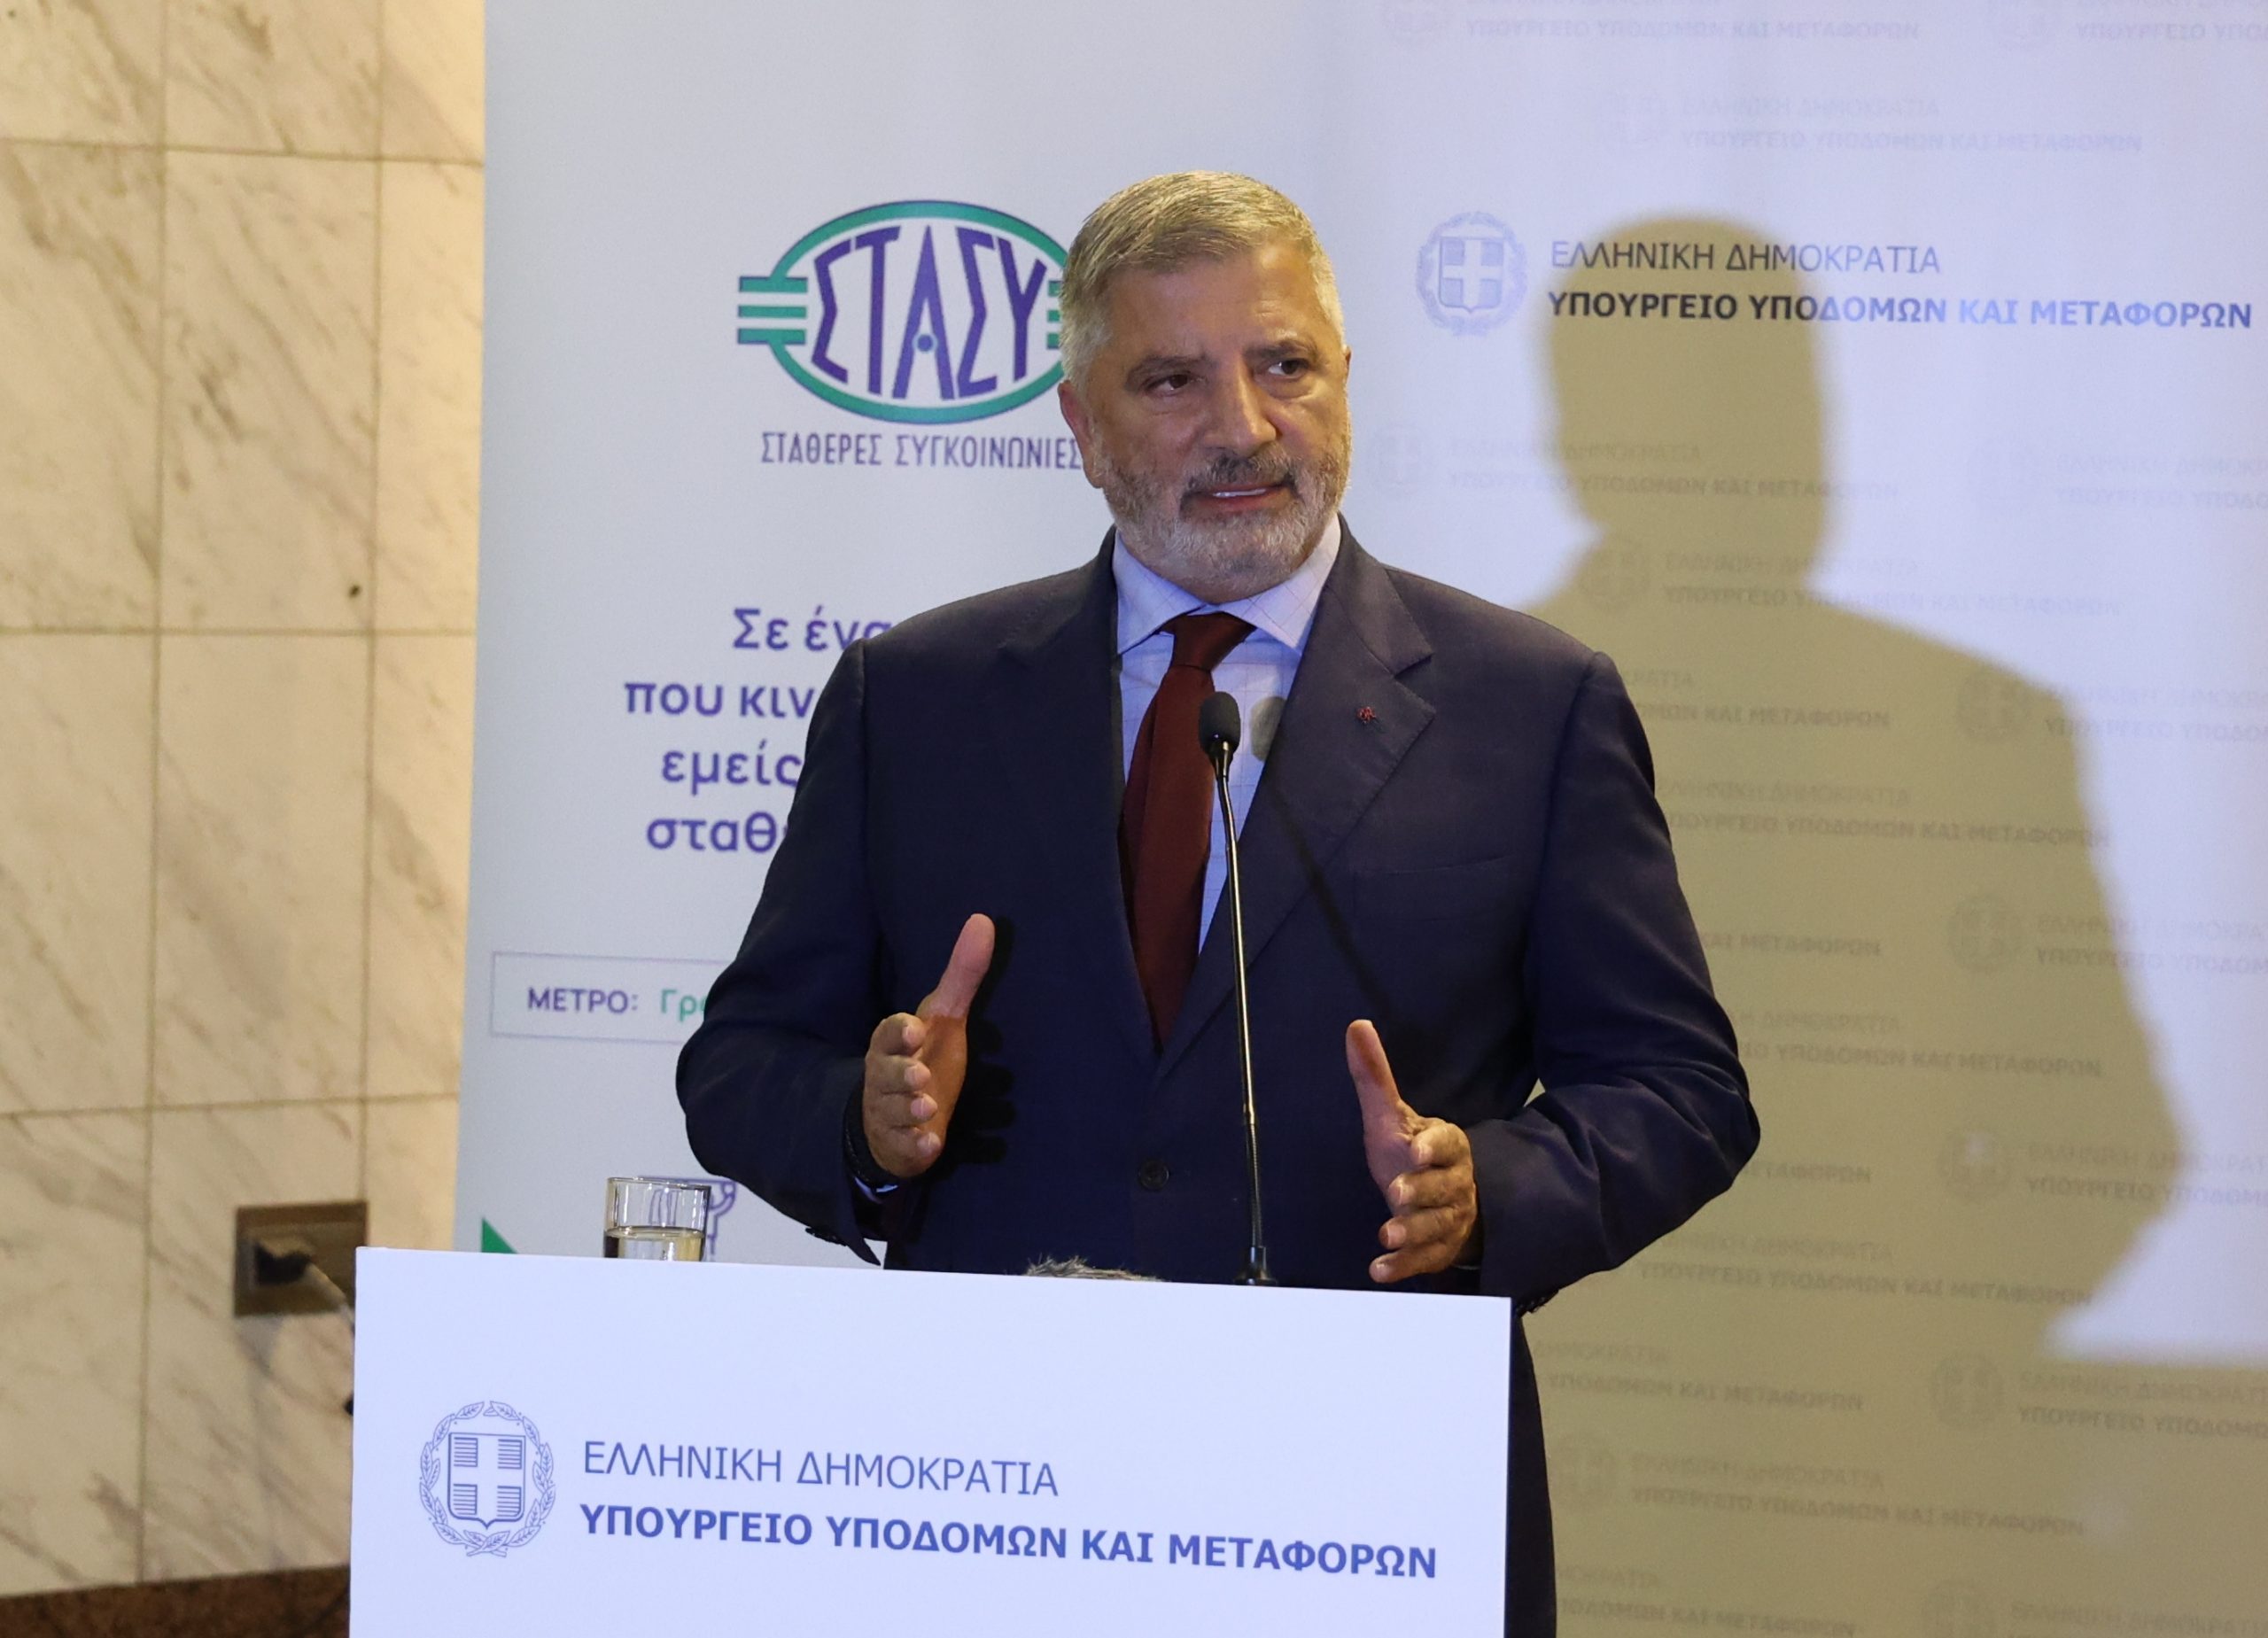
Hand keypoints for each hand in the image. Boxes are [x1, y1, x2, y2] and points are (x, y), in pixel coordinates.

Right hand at [861, 914, 995, 1179]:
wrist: (901, 1115)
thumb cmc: (925, 1056)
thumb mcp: (943, 1018)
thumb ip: (961, 976)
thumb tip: (984, 919)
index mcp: (893, 1044)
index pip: (887, 1034)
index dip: (898, 1032)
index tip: (914, 1029)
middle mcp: (885, 1077)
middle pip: (884, 1074)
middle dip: (901, 1075)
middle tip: (920, 1075)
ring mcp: (890, 1112)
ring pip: (892, 1111)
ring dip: (909, 1109)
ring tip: (927, 1107)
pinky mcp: (901, 1143)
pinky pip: (904, 1146)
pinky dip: (915, 1145)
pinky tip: (929, 1143)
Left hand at [1347, 1019, 1479, 1282]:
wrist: (1444, 1201)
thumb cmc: (1412, 1152)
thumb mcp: (1391, 1116)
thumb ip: (1374, 1077)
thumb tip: (1356, 1025)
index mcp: (1448, 1145)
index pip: (1447, 1143)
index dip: (1434, 1147)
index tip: (1417, 1149)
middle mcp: (1454, 1183)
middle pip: (1444, 1187)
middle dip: (1422, 1190)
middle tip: (1398, 1192)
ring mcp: (1448, 1219)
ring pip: (1436, 1226)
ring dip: (1412, 1231)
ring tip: (1386, 1233)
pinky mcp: (1437, 1250)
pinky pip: (1424, 1260)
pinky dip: (1403, 1266)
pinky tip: (1379, 1270)